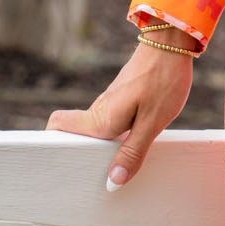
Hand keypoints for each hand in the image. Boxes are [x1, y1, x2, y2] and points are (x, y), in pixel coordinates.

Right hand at [46, 36, 194, 188]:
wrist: (172, 44)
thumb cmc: (162, 81)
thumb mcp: (152, 122)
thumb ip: (132, 152)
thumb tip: (112, 182)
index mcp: (99, 119)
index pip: (57, 126)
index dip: (52, 144)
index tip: (60, 168)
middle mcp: (99, 111)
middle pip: (74, 133)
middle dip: (78, 155)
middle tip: (91, 181)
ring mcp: (110, 103)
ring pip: (94, 129)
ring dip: (99, 149)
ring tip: (114, 172)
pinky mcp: (123, 99)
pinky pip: (109, 123)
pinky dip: (113, 138)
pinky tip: (130, 148)